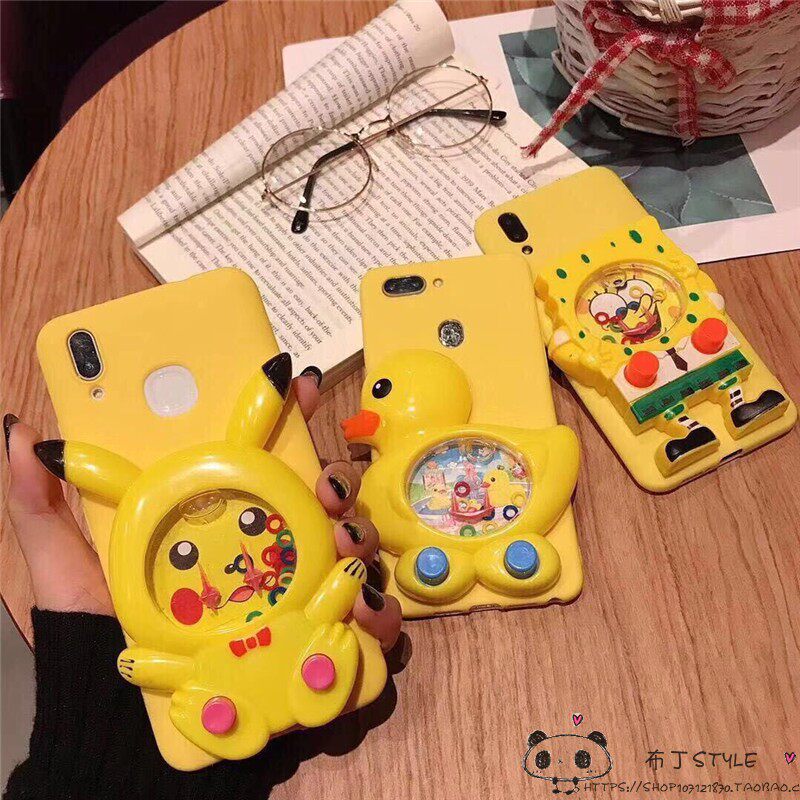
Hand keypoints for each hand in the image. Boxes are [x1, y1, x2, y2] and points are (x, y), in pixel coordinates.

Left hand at [3, 373, 400, 649]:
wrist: (124, 734)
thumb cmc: (100, 641)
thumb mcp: (65, 568)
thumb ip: (41, 503)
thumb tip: (22, 432)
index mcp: (218, 517)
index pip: (265, 455)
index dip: (290, 412)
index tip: (300, 384)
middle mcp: (268, 549)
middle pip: (324, 496)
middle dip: (338, 478)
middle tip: (325, 486)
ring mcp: (297, 594)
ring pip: (355, 548)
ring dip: (362, 537)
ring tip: (346, 548)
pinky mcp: (316, 643)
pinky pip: (365, 622)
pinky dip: (379, 614)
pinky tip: (364, 612)